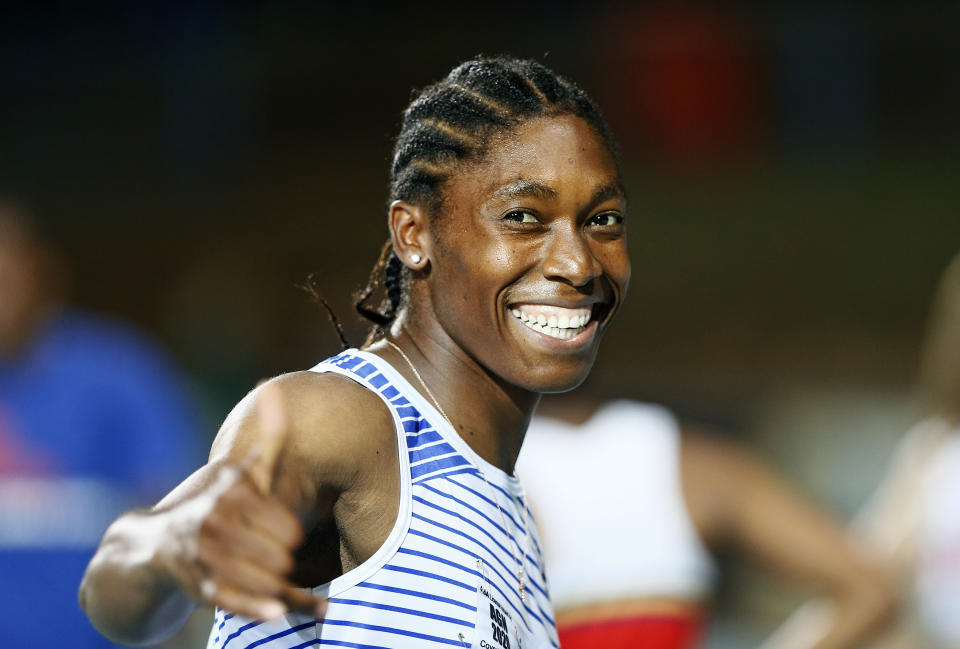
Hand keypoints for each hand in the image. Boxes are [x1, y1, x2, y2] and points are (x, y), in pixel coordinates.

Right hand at [160, 382, 326, 620]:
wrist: (149, 546)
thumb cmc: (208, 506)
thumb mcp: (236, 472)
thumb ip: (268, 439)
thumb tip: (275, 387)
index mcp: (229, 489)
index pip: (281, 519)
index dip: (289, 531)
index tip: (292, 538)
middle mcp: (213, 517)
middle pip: (275, 551)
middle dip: (284, 562)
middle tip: (285, 565)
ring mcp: (200, 552)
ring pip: (257, 576)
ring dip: (279, 591)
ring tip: (293, 597)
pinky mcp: (192, 583)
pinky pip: (230, 598)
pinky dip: (254, 607)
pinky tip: (277, 614)